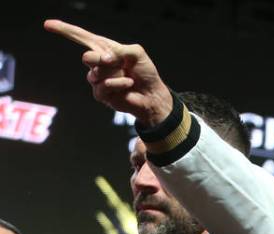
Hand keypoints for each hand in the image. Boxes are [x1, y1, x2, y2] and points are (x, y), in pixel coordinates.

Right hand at [43, 19, 172, 124]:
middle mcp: (98, 63)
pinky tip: (128, 85)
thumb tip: (104, 58)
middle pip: (87, 58)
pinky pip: (103, 87)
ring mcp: (97, 79)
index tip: (48, 24)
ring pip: (96, 74)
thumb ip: (120, 50)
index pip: (82, 37)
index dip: (65, 30)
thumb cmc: (145, 72)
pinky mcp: (100, 94)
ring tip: (128, 77)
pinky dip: (118, 84)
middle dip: (101, 60)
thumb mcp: (137, 53)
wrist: (152, 94)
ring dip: (115, 75)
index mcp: (104, 49)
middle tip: (114, 62)